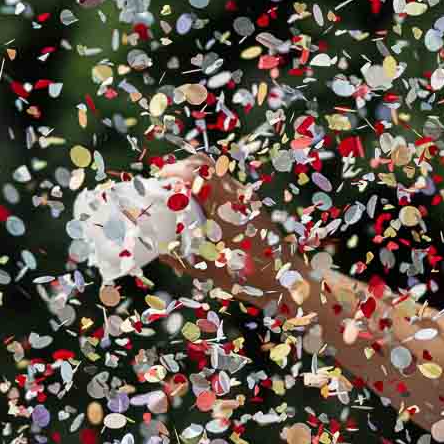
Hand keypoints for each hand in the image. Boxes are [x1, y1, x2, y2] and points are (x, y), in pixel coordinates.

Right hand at [153, 158, 288, 298]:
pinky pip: (226, 187)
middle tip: (168, 181)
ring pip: (217, 174)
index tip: (160, 177)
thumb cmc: (244, 275)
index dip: (175, 170)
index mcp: (224, 205)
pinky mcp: (251, 205)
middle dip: (184, 168)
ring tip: (182, 194)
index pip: (197, 171)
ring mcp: (246, 198)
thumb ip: (180, 257)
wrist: (284, 279)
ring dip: (197, 178)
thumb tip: (159, 249)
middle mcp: (237, 195)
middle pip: (207, 164)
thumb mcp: (206, 268)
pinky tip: (201, 208)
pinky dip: (209, 189)